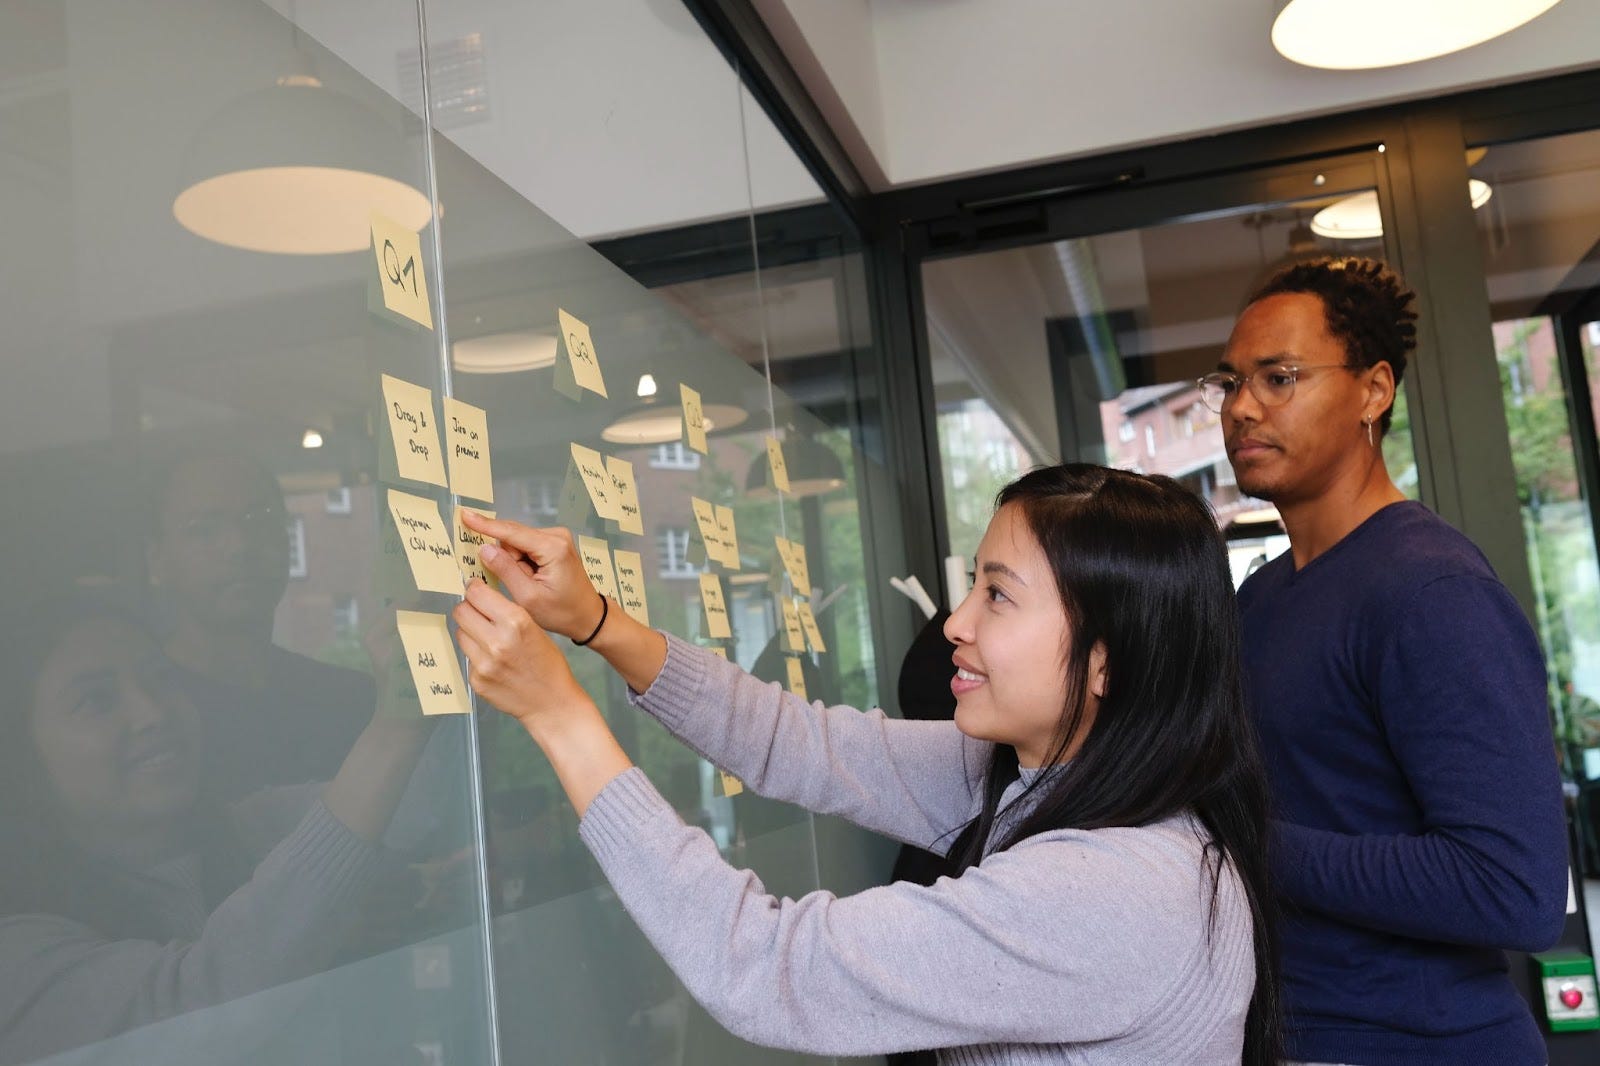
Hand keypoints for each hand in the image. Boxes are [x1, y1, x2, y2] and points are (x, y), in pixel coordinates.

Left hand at [452, 578, 595, 733]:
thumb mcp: (535, 628)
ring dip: (470, 632)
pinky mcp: (476, 681)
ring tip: (488, 640)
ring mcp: (483, 664)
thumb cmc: (548, 664)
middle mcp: (497, 641)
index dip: (474, 589)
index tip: (475, 589)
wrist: (552, 702)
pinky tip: (493, 662)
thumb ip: (507, 613)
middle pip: (461, 611)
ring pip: (460, 634)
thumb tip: (480, 597)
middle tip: (478, 613)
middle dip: (468, 609)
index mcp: (516, 622)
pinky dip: (476, 656)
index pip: (476, 594)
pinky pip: (467, 657)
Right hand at [459, 513, 602, 641]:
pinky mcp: (554, 543)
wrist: (587, 615)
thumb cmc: (561, 611)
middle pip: (513, 538)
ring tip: (529, 584)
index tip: (465, 515)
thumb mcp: (528, 597)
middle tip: (519, 584)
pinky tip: (532, 578)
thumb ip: (505, 570)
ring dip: (515, 563)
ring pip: (517, 543)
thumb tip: (484, 548)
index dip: (486, 525)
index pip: (511, 533)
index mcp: (552, 547)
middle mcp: (556, 536)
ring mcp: (556, 537)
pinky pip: (526, 547)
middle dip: (506, 559)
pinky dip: (522, 562)